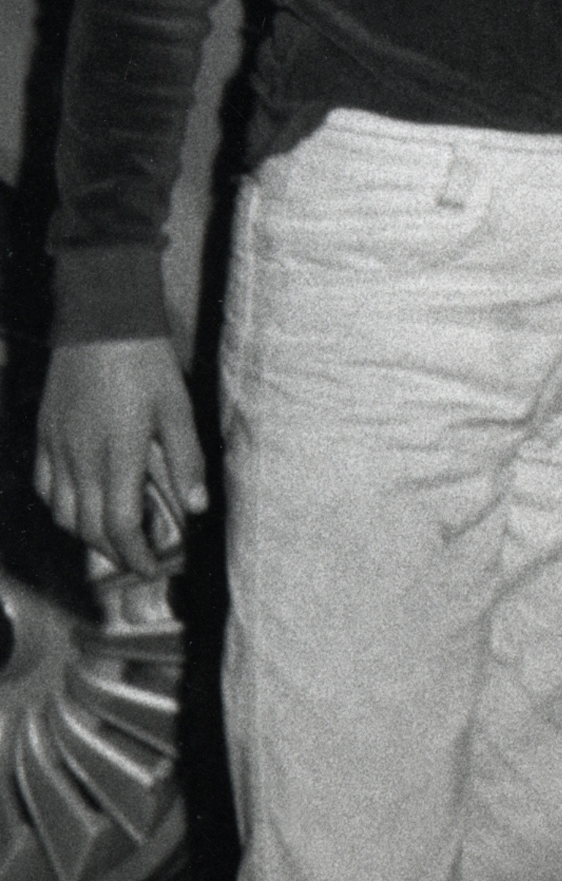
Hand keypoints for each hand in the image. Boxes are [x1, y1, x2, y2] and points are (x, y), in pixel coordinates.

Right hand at [36, 337, 207, 579]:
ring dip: (86, 534)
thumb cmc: (146, 358)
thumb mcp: (177, 405)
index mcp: (119, 453)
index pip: (120, 525)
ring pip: (62, 513)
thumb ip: (186, 460)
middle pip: (89, 528)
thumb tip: (198, 508)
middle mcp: (81, 458)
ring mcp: (57, 447)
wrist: (102, 315)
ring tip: (111, 536)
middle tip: (138, 558)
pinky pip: (44, 486)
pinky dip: (59, 506)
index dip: (136, 555)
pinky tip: (78, 504)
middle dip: (115, 552)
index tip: (153, 565)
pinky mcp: (44, 434)